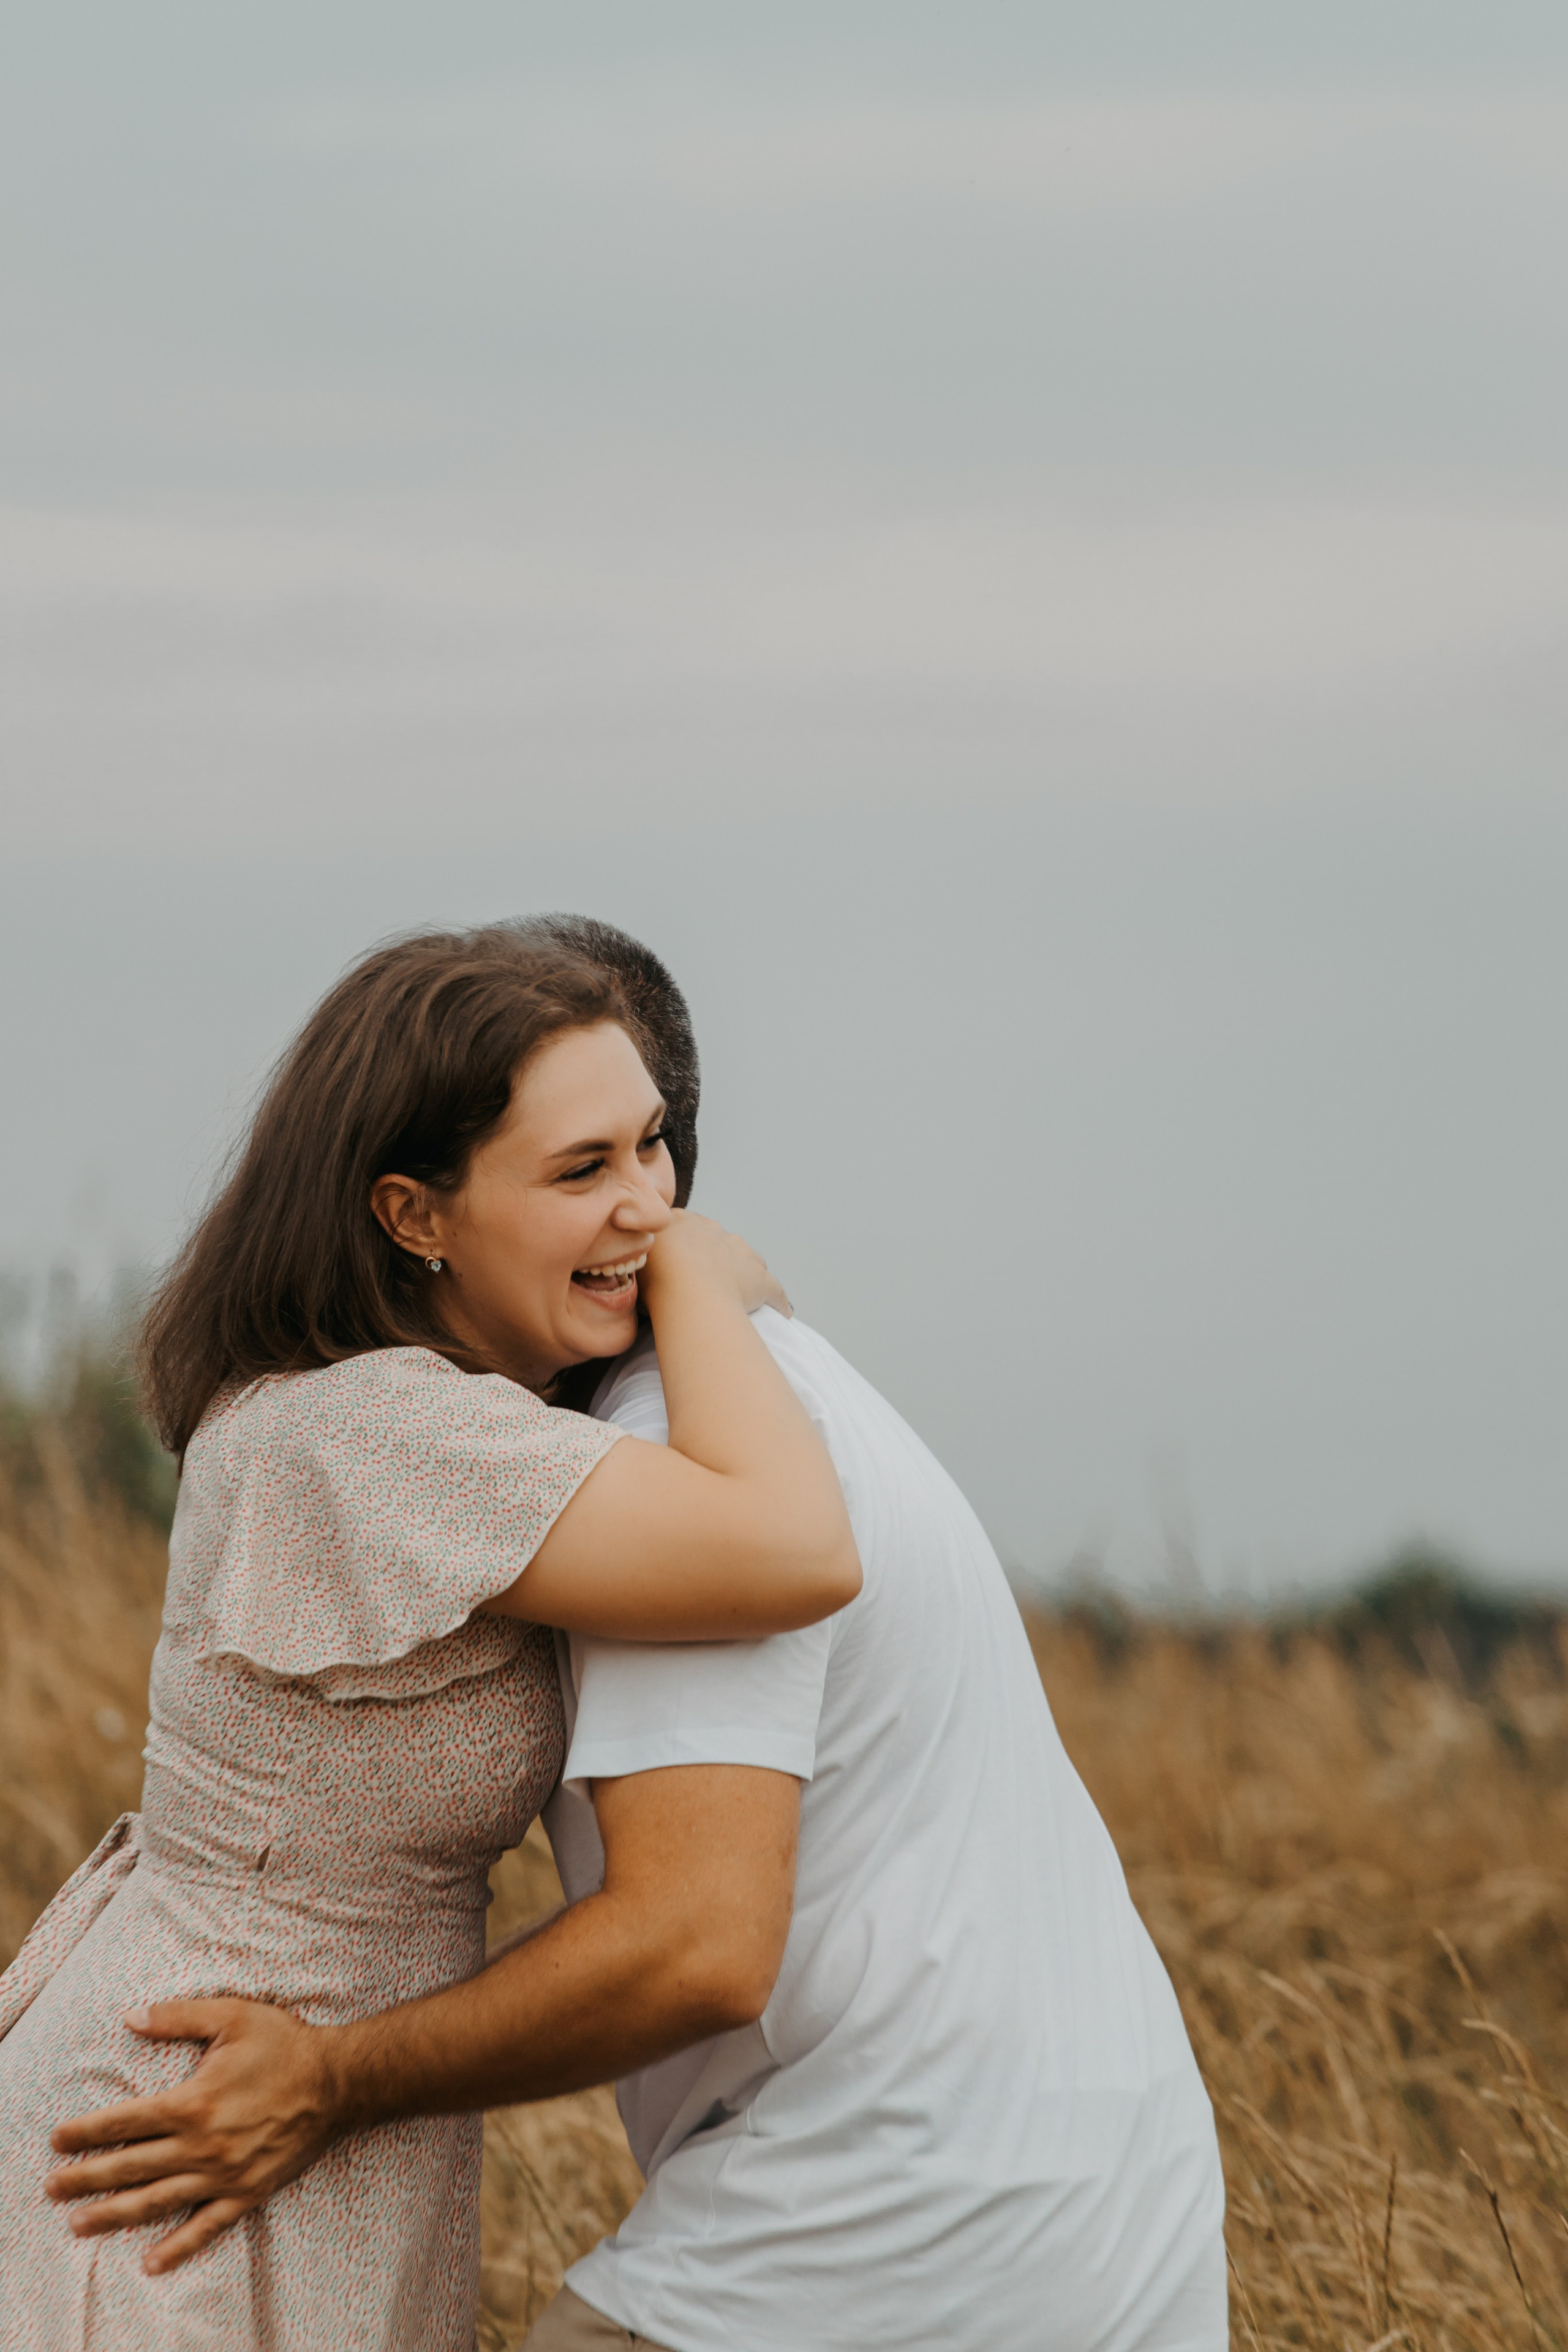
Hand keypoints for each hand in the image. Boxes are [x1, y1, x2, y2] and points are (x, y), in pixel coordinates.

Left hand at [46, 1999, 345, 2274]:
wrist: (337, 2080)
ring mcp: (223, 2173)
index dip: (87, 2132)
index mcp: (193, 2101)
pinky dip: (177, 2246)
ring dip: (114, 2214)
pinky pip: (206, 2225)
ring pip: (157, 2200)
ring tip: (79, 2224)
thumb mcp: (231, 2015)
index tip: (57, 2141)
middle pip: (130, 2165)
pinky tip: (151, 2261)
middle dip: (86, 2177)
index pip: (126, 2121)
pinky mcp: (247, 2192)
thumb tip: (130, 2017)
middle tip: (52, 2187)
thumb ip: (178, 2017)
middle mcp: (201, 2144)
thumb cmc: (283, 2043)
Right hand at [641, 1211, 790, 1320]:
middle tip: (702, 1282)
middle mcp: (715, 1232)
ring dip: (743, 1275)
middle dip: (714, 1257)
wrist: (685, 1290)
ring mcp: (740, 1253)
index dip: (682, 1242)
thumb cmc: (655, 1278)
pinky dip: (776, 1300)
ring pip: (747, 1261)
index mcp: (682, 1223)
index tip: (677, 1258)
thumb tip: (635, 1264)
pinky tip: (780, 1313)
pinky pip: (773, 1290)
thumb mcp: (635, 1259)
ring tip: (737, 1296)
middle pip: (718, 1241)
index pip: (685, 1225)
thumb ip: (640, 1256)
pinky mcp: (760, 1279)